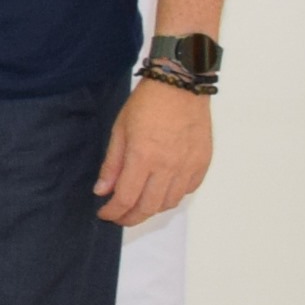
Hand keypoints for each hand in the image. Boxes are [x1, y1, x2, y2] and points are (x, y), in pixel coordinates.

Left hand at [94, 79, 213, 226]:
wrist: (181, 86)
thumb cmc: (147, 103)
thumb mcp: (120, 130)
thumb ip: (112, 165)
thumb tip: (102, 191)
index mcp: (143, 157)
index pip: (126, 199)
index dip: (113, 212)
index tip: (104, 214)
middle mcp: (168, 167)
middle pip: (149, 207)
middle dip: (130, 218)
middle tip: (119, 217)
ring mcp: (188, 166)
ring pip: (169, 203)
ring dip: (152, 209)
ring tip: (138, 204)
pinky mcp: (202, 163)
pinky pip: (187, 190)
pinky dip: (172, 196)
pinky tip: (161, 190)